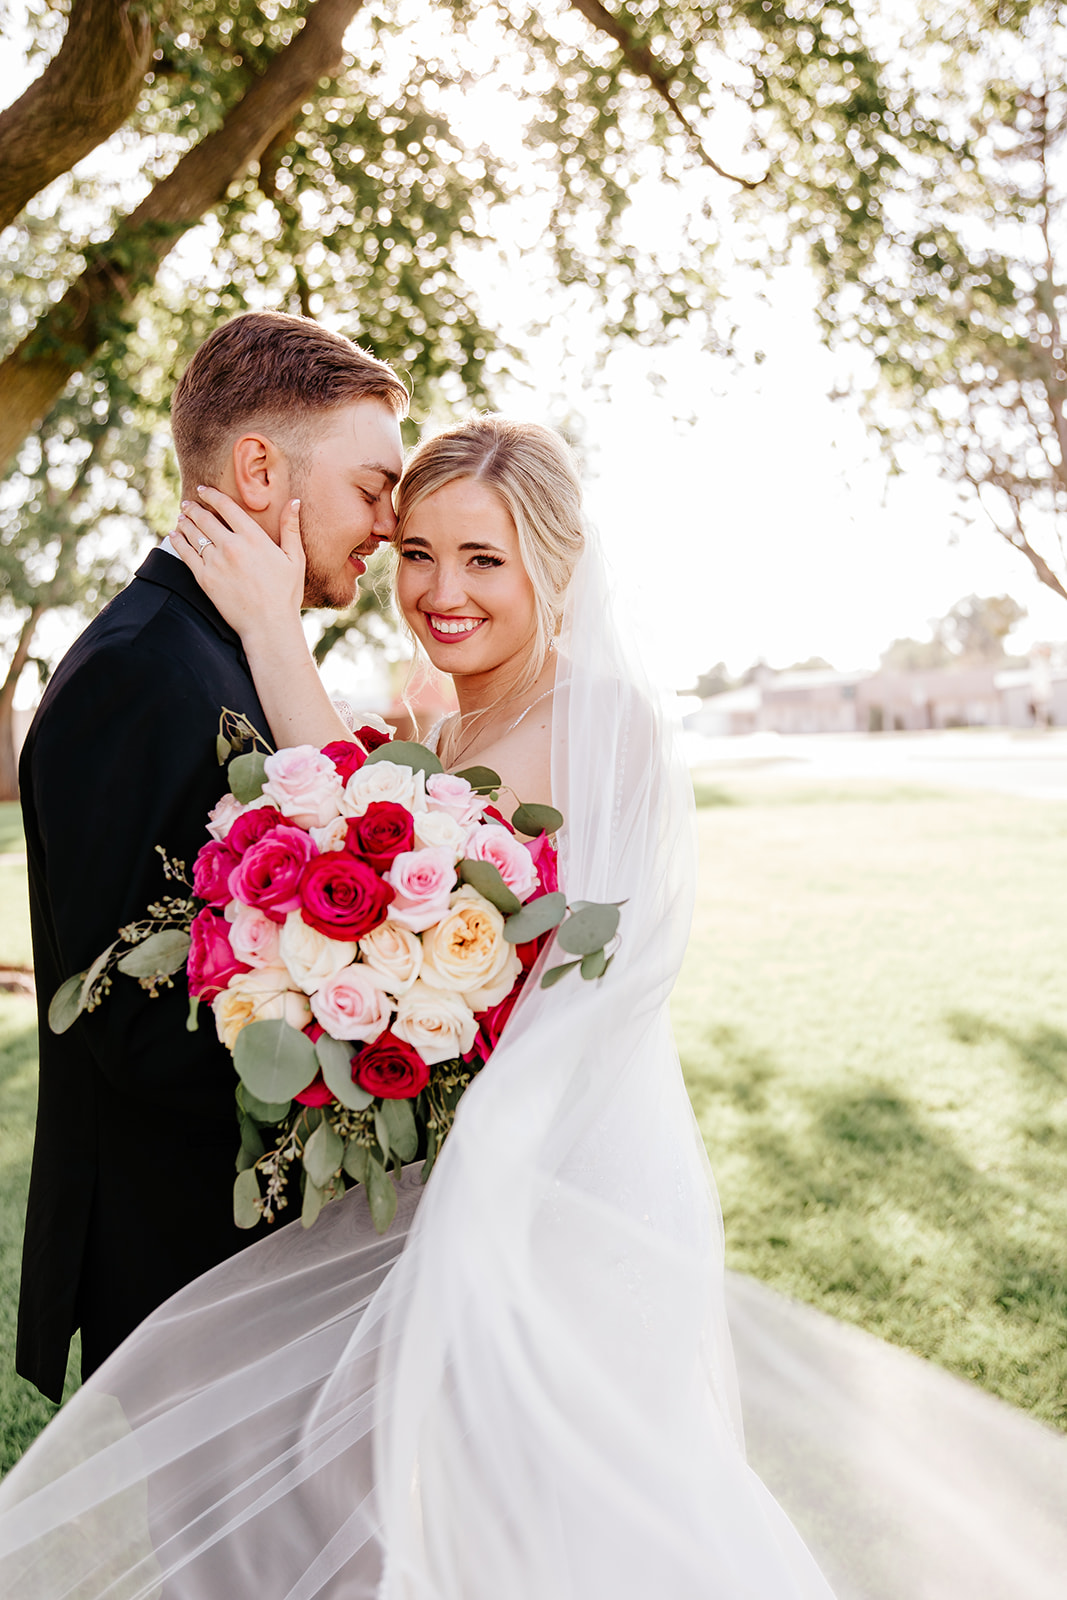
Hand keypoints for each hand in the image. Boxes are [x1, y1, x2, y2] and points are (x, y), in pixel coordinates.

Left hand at [172, 487, 305, 640]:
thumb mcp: (295, 559)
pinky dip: (178, 542)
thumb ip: (291, 528)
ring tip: (181, 517)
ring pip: (193, 534)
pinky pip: (186, 554)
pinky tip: (174, 536)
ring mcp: (216, 562)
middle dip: (194, 508)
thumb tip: (294, 502)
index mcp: (254, 538)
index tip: (203, 490)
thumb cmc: (286, 594)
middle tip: (187, 503)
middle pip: (205, 518)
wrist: (268, 625)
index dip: (211, 495)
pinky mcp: (205, 579)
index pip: (226, 507)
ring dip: (184, 522)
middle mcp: (232, 546)